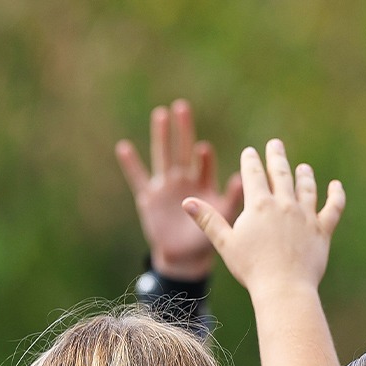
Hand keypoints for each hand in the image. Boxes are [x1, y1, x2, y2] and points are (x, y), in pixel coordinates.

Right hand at [116, 101, 242, 281]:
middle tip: (182, 107)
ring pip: (162, 157)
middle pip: (182, 151)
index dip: (203, 158)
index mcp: (203, 185)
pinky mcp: (147, 198)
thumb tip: (241, 179)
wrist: (185, 258)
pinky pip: (137, 178)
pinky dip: (131, 164)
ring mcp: (164, 187)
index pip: (204, 166)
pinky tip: (124, 147)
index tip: (204, 149)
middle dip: (182, 131)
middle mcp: (183, 181)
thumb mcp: (224, 219)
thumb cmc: (208, 240)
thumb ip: (231, 199)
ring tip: (160, 114)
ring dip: (161, 137)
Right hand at [186, 140, 345, 298]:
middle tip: (276, 144)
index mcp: (259, 206)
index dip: (251, 161)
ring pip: (306, 188)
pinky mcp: (322, 230)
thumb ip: (209, 220)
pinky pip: (333, 208)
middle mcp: (284, 205)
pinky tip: (336, 186)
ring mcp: (306, 216)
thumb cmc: (252, 268)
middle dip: (277, 157)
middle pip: (281, 174)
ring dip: (304, 176)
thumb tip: (187, 201)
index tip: (250, 151)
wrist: (284, 287)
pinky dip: (336, 195)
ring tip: (303, 167)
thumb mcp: (226, 243)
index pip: (254, 175)